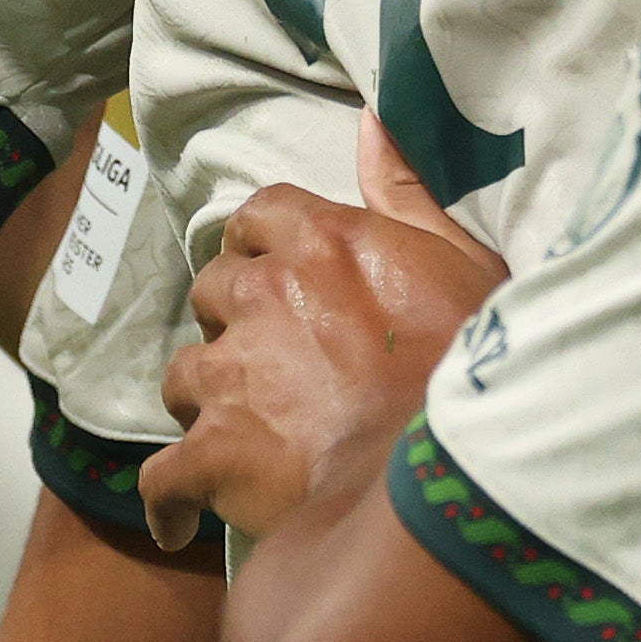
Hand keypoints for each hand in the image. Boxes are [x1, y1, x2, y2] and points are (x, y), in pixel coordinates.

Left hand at [145, 121, 507, 547]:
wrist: (454, 478)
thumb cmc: (476, 370)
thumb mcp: (465, 263)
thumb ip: (407, 194)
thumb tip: (372, 120)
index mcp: (323, 240)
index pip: (257, 216)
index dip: (260, 247)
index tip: (275, 275)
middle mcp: (263, 294)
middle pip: (213, 292)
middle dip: (232, 323)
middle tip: (272, 362)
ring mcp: (232, 374)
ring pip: (182, 377)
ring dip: (207, 403)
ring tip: (242, 436)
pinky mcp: (215, 452)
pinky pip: (164, 476)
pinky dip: (170, 500)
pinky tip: (181, 521)